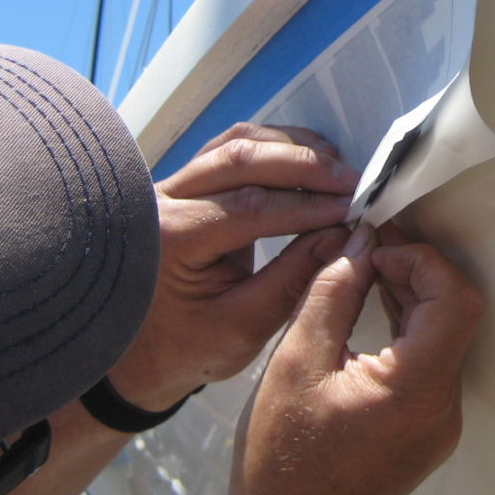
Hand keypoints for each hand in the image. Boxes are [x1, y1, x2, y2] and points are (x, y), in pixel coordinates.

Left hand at [108, 123, 358, 410]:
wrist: (141, 350)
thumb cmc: (187, 347)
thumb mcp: (244, 328)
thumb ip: (292, 280)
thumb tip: (343, 237)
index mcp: (172, 238)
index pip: (249, 207)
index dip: (306, 205)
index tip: (351, 209)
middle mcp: (163, 199)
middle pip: (240, 159)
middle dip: (305, 166)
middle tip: (354, 182)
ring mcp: (171, 185)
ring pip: (235, 143)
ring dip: (291, 148)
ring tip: (337, 168)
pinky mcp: (185, 182)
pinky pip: (230, 147)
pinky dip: (273, 147)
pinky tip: (307, 160)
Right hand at [229, 225, 483, 494]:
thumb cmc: (283, 458)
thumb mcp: (297, 360)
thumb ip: (333, 293)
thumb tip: (359, 245)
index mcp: (415, 389)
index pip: (455, 301)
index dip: (423, 261)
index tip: (379, 251)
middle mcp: (442, 407)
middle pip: (455, 315)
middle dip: (417, 272)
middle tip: (371, 251)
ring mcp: (441, 422)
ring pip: (446, 337)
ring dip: (414, 299)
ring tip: (368, 272)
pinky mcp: (430, 429)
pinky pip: (433, 364)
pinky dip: (410, 330)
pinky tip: (375, 311)